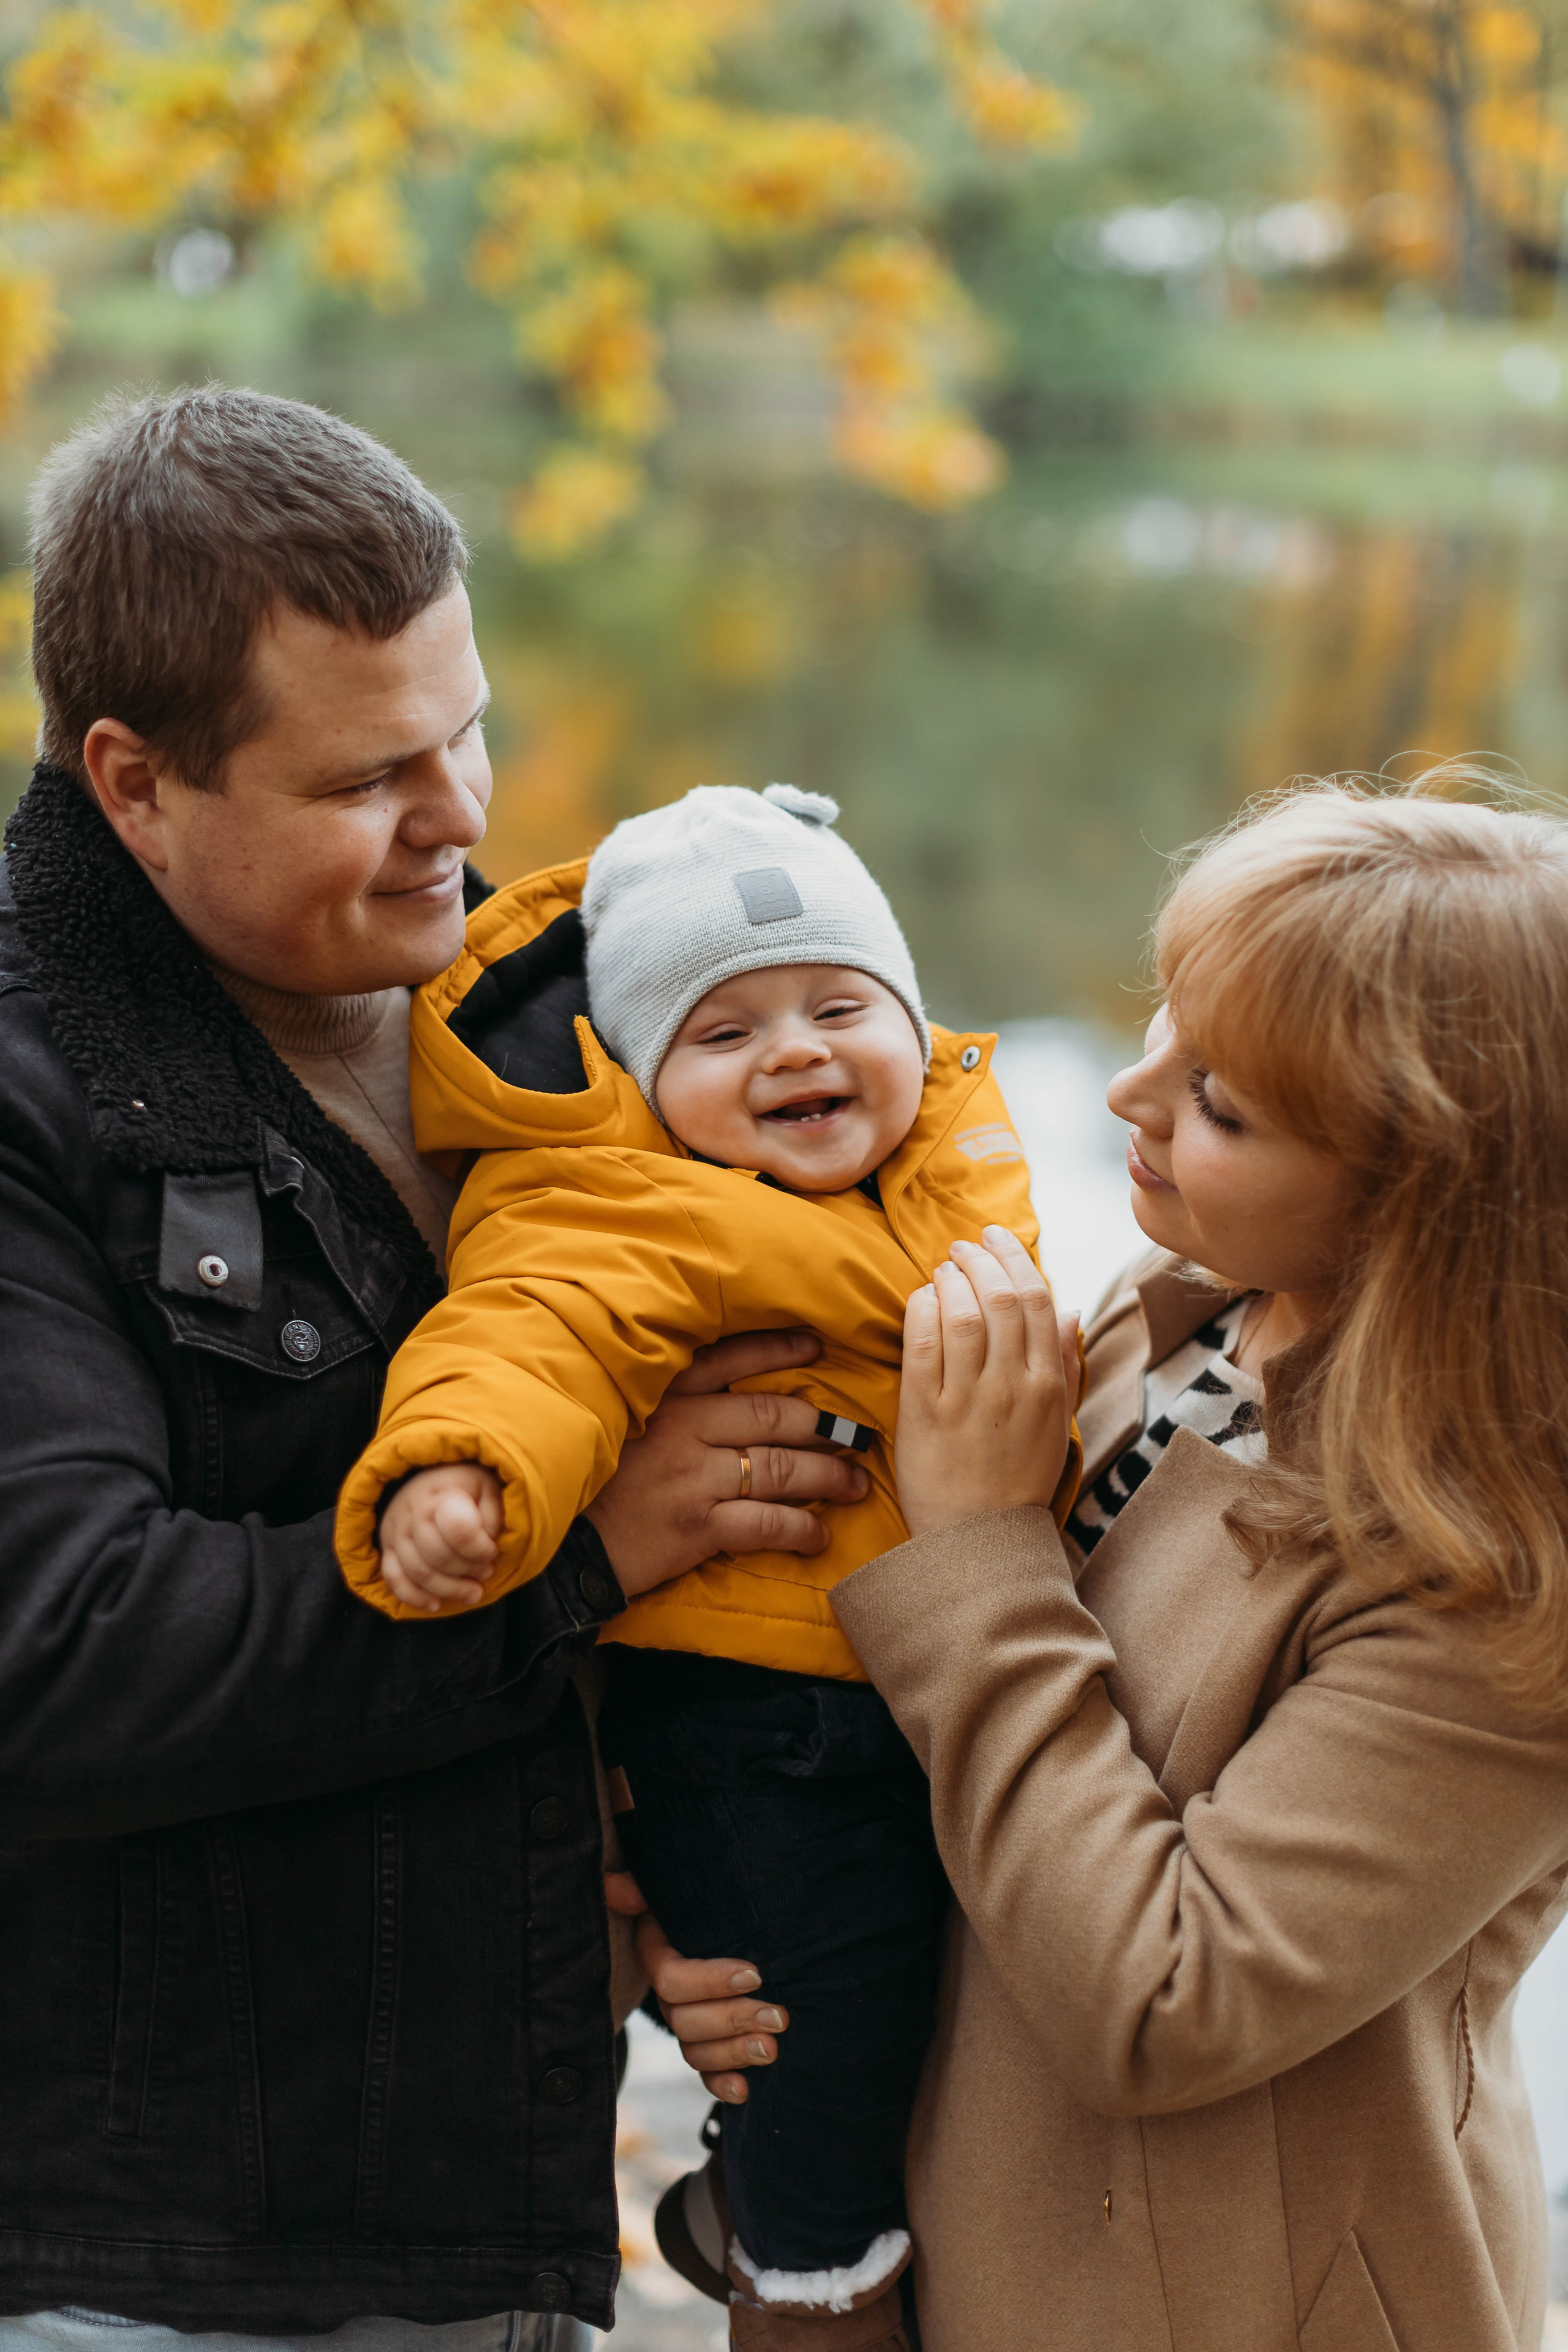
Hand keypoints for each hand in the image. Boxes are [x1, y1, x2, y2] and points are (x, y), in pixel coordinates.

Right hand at [379, 1461, 502, 1611]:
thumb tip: (486, 1543)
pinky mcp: (387, 1546)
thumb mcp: (489, 1487)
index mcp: (443, 1493)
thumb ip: (493, 1514)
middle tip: (487, 1572)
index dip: (480, 1549)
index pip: (459, 1529)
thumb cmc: (466, 1486)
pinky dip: (413, 1596)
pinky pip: (393, 1578)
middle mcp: (413, 1511)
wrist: (429, 1476)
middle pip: (438, 1555)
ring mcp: (396, 1530)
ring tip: (474, 1592)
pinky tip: (436, 1604)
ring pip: (418, 1572)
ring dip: (450, 1589)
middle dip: (468, 1571)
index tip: (492, 1551)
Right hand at [587, 1329, 871, 1600]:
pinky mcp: (695, 1526)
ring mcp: (691, 1478)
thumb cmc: (600, 1486)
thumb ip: (672, 1405)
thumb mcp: (626, 1425)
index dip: (776, 1350)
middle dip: (822, 1425)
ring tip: (856, 1485)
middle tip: (858, 1436)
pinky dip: (801, 1530)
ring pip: (778, 1469)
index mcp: (664, 1399)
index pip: (728, 1361)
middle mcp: (682, 1429)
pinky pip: (765, 1523)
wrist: (567, 1549)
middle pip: (770, 1416)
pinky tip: (821, 1536)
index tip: (816, 1346)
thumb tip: (731, 1397)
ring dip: (827, 1477)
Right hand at [605, 1871, 787, 2103]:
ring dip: (735, 2054)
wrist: (727, 1925)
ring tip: (773, 2048)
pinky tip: (744, 2091)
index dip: (712, 1981)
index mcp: (659, 1958)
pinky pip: (705, 2075)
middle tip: (779, 2017)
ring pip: (698, 2052)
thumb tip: (613, 1885)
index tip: (755, 1972)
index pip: (674, 1980)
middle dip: (735, 2020)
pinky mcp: (707, 2048)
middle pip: (688, 2022)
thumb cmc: (702, 1901)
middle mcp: (669, 1999)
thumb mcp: (675, 1892)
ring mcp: (687, 2027)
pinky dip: (721, 2086)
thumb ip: (644, 1890)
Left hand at [895, 1227, 1079, 1538]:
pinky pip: (922, 1343)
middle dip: (981, 1258)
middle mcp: (1012, 1386)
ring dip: (950, 1278)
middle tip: (963, 1245)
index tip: (996, 1238)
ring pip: (962, 1312)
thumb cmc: (1018, 1482)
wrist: (979, 1542)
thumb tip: (1071, 1311)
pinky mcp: (925, 1412)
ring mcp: (968, 1398)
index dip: (1015, 1258)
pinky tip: (921, 1298)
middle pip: (1001, 1297)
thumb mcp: (1057, 1425)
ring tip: (942, 1268)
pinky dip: (921, 1308)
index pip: (1038, 1300)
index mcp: (1048, 1386)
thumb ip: (1065, 1366)